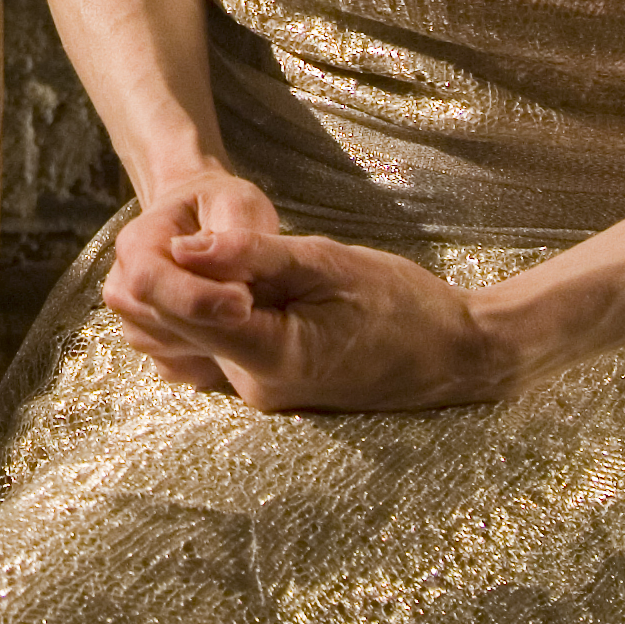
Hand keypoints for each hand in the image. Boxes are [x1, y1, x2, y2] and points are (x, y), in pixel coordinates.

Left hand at [103, 214, 524, 412]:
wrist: (452, 353)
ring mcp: (264, 396)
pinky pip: (223, 348)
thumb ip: (251, 256)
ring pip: (199, 339)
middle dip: (178, 280)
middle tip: (190, 235)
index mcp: (273, 358)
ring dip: (196, 296)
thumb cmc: (400, 302)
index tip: (173, 228)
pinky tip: (238, 285)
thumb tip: (184, 244)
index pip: (192, 311)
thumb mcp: (326, 262)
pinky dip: (218, 314)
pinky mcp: (271, 389)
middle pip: (187, 328)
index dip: (172, 268)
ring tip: (218, 256)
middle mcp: (258, 389)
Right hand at [104, 171, 280, 391]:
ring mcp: (133, 319)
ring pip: (166, 351)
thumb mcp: (238, 203)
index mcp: (137, 243)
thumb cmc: (220, 207)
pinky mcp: (151, 344)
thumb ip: (233, 232)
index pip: (150, 281)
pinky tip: (231, 331)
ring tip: (246, 315)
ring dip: (210, 343)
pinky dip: (206, 359)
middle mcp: (124, 285)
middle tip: (256, 311)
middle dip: (210, 326)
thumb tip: (212, 260)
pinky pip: (175, 367)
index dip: (197, 299)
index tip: (245, 303)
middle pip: (157, 323)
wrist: (202, 219)